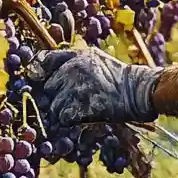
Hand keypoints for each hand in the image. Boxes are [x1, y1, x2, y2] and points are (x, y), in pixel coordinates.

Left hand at [27, 48, 162, 126]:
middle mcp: (72, 70)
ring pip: (53, 106)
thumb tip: (50, 67)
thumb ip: (74, 60)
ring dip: (62, 110)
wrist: (136, 91)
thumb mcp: (96, 58)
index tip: (43, 80)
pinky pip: (63, 118)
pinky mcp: (81, 107)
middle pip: (48, 88)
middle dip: (56, 95)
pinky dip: (70, 120)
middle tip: (71, 99)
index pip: (45, 62)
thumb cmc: (117, 76)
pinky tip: (82, 115)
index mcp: (76, 57)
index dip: (41, 72)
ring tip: (79, 108)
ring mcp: (75, 89)